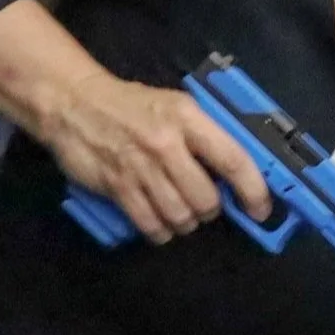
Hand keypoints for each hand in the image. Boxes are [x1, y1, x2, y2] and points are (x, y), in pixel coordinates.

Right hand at [40, 73, 270, 243]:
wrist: (74, 102)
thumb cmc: (132, 106)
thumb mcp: (175, 106)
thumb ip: (203, 136)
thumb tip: (235, 174)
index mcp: (188, 117)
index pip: (233, 160)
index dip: (253, 191)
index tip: (260, 210)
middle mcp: (166, 143)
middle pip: (206, 199)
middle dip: (210, 209)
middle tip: (203, 203)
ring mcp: (140, 167)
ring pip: (180, 216)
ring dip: (185, 222)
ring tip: (180, 212)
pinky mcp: (117, 186)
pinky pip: (150, 224)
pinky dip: (160, 231)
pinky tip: (160, 223)